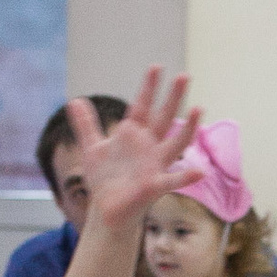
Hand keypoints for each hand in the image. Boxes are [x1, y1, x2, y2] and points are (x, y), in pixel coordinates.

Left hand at [73, 67, 202, 231]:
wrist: (106, 209)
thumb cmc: (105, 179)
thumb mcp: (92, 148)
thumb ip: (86, 124)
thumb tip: (75, 100)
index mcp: (134, 135)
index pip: (143, 106)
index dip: (149, 87)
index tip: (157, 67)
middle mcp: (149, 147)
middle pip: (164, 118)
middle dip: (173, 97)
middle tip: (184, 76)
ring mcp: (154, 165)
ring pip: (176, 143)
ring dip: (188, 128)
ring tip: (199, 109)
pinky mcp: (154, 186)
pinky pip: (174, 181)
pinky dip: (187, 177)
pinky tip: (200, 171)